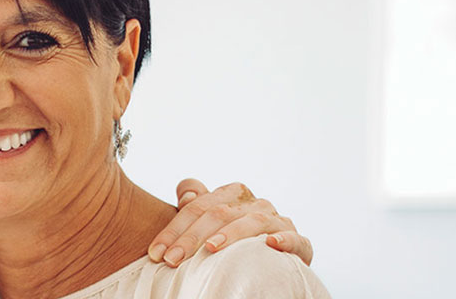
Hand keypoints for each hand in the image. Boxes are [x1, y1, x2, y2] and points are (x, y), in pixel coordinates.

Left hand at [146, 179, 313, 267]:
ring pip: (253, 221)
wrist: (267, 263)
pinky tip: (269, 244)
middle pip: (220, 213)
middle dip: (192, 238)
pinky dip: (283, 240)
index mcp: (233, 194)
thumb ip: (195, 205)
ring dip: (231, 235)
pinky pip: (295, 238)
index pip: (198, 206)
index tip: (156, 252)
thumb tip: (186, 193)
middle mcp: (256, 204)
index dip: (174, 228)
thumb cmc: (230, 241)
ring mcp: (279, 221)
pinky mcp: (300, 243)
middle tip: (171, 260)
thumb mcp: (208, 222)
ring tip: (211, 248)